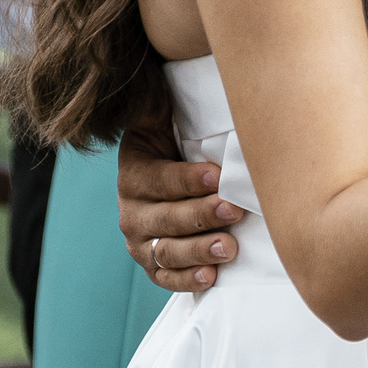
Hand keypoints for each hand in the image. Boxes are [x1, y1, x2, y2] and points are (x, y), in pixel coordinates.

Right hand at [118, 114, 244, 291]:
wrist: (172, 178)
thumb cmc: (181, 145)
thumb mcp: (166, 121)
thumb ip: (162, 107)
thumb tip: (158, 86)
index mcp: (135, 172)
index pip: (159, 179)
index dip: (187, 179)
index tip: (217, 176)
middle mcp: (132, 210)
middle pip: (164, 218)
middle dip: (201, 215)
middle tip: (235, 210)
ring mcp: (142, 241)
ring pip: (166, 252)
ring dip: (198, 251)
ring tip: (229, 247)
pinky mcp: (154, 264)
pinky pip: (167, 278)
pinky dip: (187, 280)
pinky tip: (211, 276)